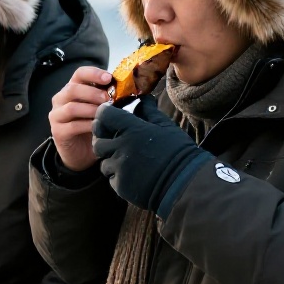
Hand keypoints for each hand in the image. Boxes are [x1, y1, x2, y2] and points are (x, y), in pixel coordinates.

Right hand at [49, 66, 112, 171]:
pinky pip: (73, 126)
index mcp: (72, 89)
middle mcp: (61, 99)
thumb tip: (124, 87)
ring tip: (105, 114)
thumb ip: (106, 97)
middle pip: (73, 89)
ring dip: (91, 109)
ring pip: (72, 107)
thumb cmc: (92, 126)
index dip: (93, 73)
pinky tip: (99, 126)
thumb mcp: (100, 108)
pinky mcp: (57, 131)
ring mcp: (57, 115)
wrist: (82, 152)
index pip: (79, 74)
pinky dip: (88, 125)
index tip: (108, 78)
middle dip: (93, 93)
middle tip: (108, 99)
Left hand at [92, 97, 210, 216]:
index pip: (105, 116)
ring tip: (126, 157)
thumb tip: (143, 99)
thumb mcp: (166, 126)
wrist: (185, 183)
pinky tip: (132, 172)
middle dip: (103, 138)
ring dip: (111, 158)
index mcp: (133, 130)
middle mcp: (122, 148)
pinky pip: (111, 177)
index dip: (104, 113)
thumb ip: (149, 111)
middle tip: (112, 137)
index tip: (108, 113)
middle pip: (98, 141)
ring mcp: (120, 168)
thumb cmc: (178, 152)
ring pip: (103, 161)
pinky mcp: (120, 185)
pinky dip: (118, 174)